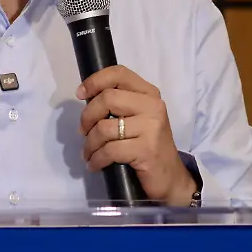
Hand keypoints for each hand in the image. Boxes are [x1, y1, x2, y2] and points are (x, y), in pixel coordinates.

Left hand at [77, 65, 196, 204]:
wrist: (170, 178)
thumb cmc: (148, 147)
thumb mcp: (137, 119)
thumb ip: (119, 105)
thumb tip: (87, 98)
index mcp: (149, 94)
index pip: (119, 74)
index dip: (95, 81)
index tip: (80, 94)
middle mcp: (153, 106)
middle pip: (107, 98)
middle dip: (87, 117)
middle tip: (83, 132)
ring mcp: (151, 127)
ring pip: (104, 128)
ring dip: (90, 144)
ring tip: (89, 153)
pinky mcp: (146, 149)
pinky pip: (109, 150)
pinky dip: (96, 159)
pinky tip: (95, 164)